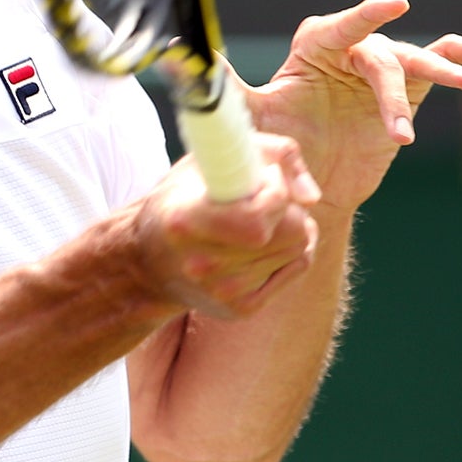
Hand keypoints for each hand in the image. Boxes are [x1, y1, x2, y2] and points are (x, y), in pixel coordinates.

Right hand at [135, 134, 322, 319]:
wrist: (150, 262)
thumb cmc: (183, 198)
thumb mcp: (210, 159)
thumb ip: (270, 153)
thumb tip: (312, 197)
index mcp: (185, 223)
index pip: (259, 218)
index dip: (275, 189)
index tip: (264, 175)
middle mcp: (202, 265)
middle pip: (292, 232)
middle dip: (289, 206)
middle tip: (264, 196)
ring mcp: (223, 292)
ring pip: (300, 248)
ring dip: (290, 226)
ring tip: (256, 219)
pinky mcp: (241, 308)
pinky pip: (296, 267)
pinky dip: (288, 249)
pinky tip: (259, 243)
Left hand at [248, 0, 461, 214]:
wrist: (312, 183)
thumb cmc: (281, 145)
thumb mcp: (256, 120)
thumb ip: (234, 90)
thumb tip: (201, 63)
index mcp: (315, 48)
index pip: (342, 28)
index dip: (366, 16)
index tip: (394, 5)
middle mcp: (351, 50)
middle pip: (382, 59)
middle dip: (391, 95)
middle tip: (400, 134)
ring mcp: (382, 67)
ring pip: (416, 60)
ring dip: (442, 72)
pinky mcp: (408, 86)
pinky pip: (441, 58)